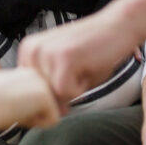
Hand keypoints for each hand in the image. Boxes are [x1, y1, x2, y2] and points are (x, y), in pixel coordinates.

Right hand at [0, 54, 59, 129]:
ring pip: (51, 113)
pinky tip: (23, 114)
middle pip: (47, 105)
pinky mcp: (48, 98)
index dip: (26, 105)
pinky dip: (39, 123)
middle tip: (13, 107)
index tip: (10, 101)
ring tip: (18, 110)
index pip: (40, 97)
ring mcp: (46, 85)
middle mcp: (41, 74)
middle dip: (33, 111)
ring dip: (36, 117)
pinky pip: (53, 120)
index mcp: (30, 70)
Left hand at [17, 10, 136, 111]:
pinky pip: (65, 92)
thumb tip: (43, 117)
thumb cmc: (93, 50)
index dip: (51, 95)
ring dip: (71, 90)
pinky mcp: (63, 57)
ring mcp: (45, 52)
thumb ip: (48, 88)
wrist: (117, 26)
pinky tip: (87, 67)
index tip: (68, 79)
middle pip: (40, 96)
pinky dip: (80, 88)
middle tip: (79, 71)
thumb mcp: (62, 68)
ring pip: (53, 96)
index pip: (29, 92)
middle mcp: (31, 50)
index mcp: (28, 50)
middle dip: (61, 94)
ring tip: (83, 68)